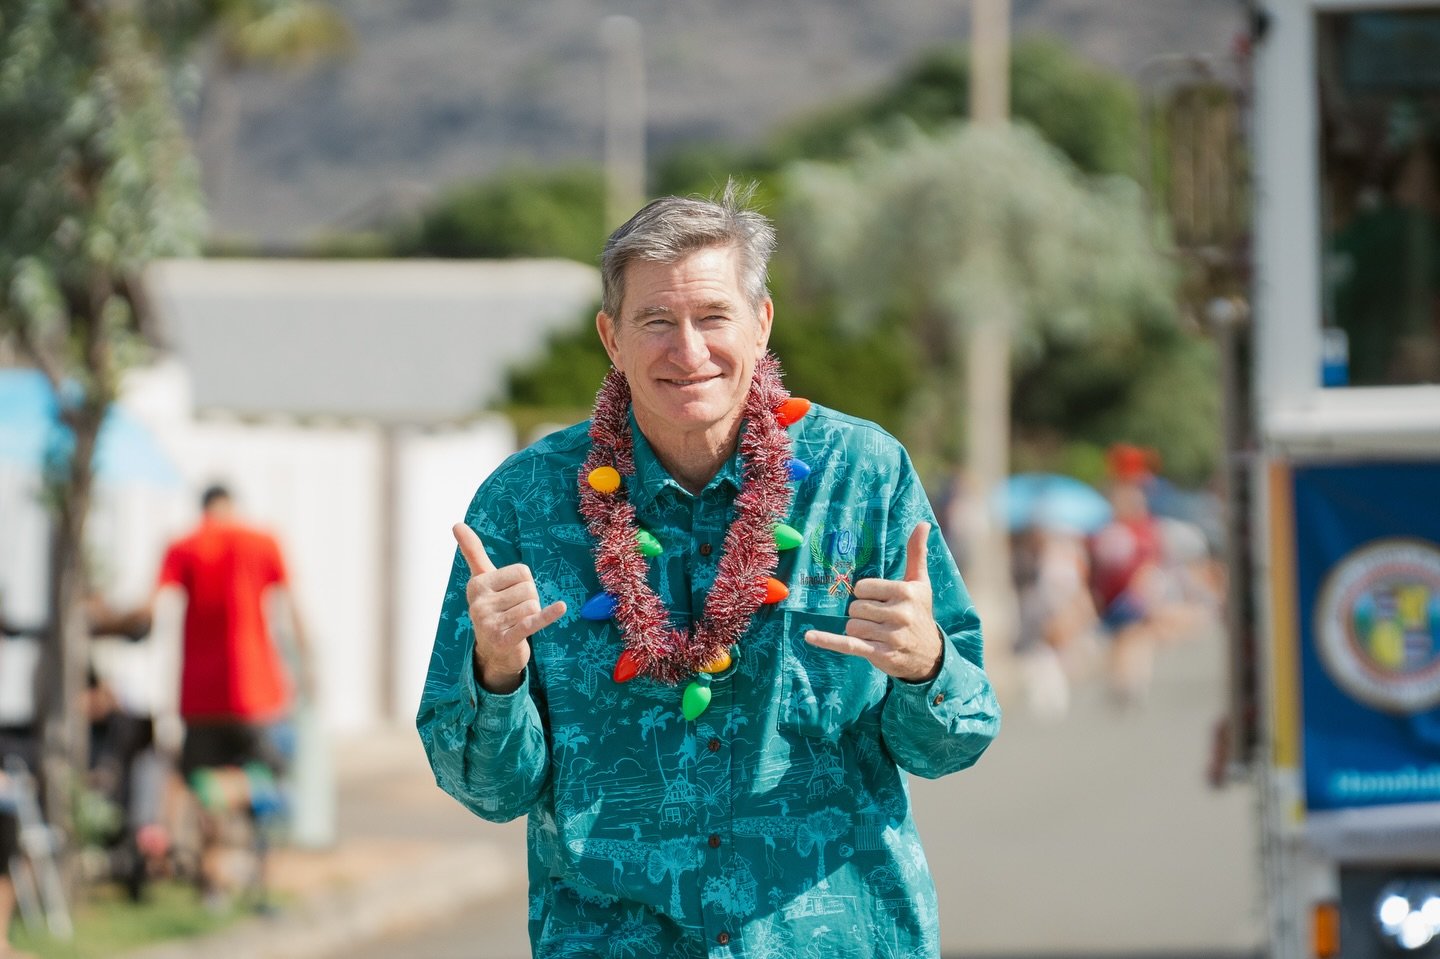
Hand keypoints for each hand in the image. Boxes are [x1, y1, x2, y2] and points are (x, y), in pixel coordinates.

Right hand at [453, 523, 565, 693]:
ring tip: (518, 623)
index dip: (525, 583)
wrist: (494, 652)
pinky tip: (561, 608)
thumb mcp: (482, 579)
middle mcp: (479, 603)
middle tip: (516, 612)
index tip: (511, 595)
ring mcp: (490, 623)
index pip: (522, 572)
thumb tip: (456, 523)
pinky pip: (532, 622)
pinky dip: (548, 615)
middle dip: (530, 599)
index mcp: (477, 585)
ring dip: (533, 614)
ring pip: (533, 605)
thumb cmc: (493, 609)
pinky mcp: (505, 639)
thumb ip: (473, 552)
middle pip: (529, 588)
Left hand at [804, 521, 943, 682]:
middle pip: (855, 607)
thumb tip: (923, 522)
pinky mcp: (880, 654)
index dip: (866, 594)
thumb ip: (916, 552)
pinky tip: (809, 636)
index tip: (880, 601)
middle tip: (881, 620)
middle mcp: (900, 613)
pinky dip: (828, 641)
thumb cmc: (920, 612)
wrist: (930, 655)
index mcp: (906, 592)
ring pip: (851, 626)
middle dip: (862, 614)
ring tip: (878, 634)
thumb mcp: (920, 583)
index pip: (862, 587)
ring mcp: (891, 636)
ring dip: (858, 630)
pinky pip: (848, 644)